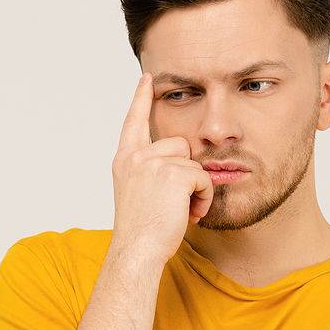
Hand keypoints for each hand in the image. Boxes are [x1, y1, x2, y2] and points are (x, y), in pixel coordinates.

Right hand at [109, 72, 214, 267]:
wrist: (137, 251)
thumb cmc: (140, 232)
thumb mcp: (137, 193)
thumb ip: (150, 171)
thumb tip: (182, 161)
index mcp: (124, 160)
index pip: (133, 122)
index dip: (140, 99)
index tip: (146, 78)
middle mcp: (136, 157)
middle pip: (179, 144)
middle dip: (187, 172)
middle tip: (178, 202)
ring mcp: (153, 163)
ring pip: (194, 162)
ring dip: (196, 187)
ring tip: (182, 211)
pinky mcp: (174, 174)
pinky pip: (204, 178)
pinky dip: (203, 198)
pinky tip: (188, 215)